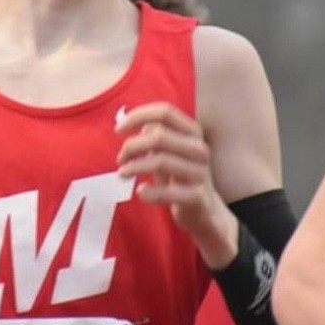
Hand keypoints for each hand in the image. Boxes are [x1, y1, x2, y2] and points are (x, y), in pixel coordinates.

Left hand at [115, 101, 225, 236]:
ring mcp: (201, 173)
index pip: (165, 112)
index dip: (138, 116)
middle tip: (120, 158)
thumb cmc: (181, 177)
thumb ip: (153, 135)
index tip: (119, 129)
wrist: (206, 212)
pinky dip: (151, 192)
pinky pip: (169, 192)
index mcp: (193, 132)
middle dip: (132, 145)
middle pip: (159, 135)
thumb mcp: (169, 152)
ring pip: (161, 160)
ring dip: (135, 166)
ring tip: (123, 173)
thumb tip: (129, 121)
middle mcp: (199, 149)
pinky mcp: (197, 197)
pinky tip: (141, 192)